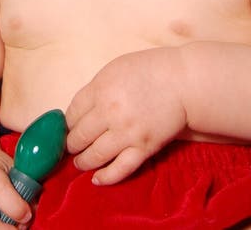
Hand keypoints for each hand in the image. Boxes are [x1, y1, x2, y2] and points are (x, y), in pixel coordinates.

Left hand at [66, 48, 187, 184]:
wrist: (183, 81)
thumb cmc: (149, 70)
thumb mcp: (115, 69)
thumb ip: (96, 89)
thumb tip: (81, 110)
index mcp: (100, 89)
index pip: (72, 112)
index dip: (67, 123)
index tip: (68, 127)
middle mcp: (109, 112)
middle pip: (79, 136)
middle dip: (71, 144)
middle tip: (71, 147)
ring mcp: (126, 133)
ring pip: (94, 156)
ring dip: (83, 162)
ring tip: (80, 163)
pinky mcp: (143, 148)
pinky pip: (119, 169)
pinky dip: (106, 177)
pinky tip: (97, 179)